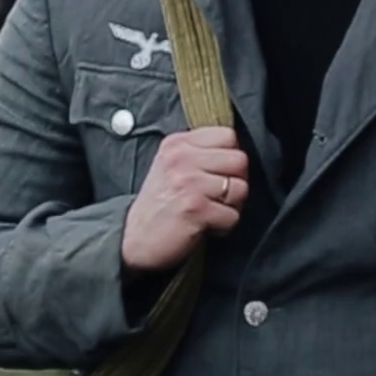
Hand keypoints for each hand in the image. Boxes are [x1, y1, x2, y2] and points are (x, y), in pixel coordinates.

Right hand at [120, 127, 249, 273]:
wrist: (135, 239)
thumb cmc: (159, 204)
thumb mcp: (171, 165)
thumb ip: (198, 152)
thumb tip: (237, 151)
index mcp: (178, 144)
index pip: (228, 135)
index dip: (231, 157)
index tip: (219, 173)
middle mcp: (182, 158)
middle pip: (240, 160)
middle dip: (236, 182)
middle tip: (219, 196)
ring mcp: (189, 182)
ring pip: (240, 188)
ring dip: (232, 206)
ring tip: (212, 211)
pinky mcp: (195, 209)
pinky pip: (232, 216)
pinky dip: (224, 226)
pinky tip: (207, 225)